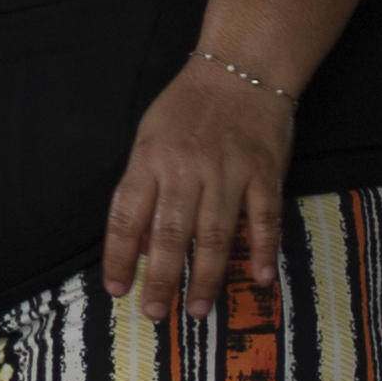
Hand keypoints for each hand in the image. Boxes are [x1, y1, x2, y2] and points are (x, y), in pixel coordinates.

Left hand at [101, 54, 295, 322]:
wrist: (242, 67)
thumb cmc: (189, 105)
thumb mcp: (150, 135)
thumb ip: (143, 185)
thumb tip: (138, 242)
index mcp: (151, 159)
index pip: (127, 216)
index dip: (119, 256)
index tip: (116, 290)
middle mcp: (187, 168)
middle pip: (170, 233)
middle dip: (160, 278)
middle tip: (154, 313)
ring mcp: (228, 171)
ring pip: (215, 233)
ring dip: (205, 275)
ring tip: (197, 309)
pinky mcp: (264, 172)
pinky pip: (264, 217)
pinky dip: (263, 248)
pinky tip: (260, 277)